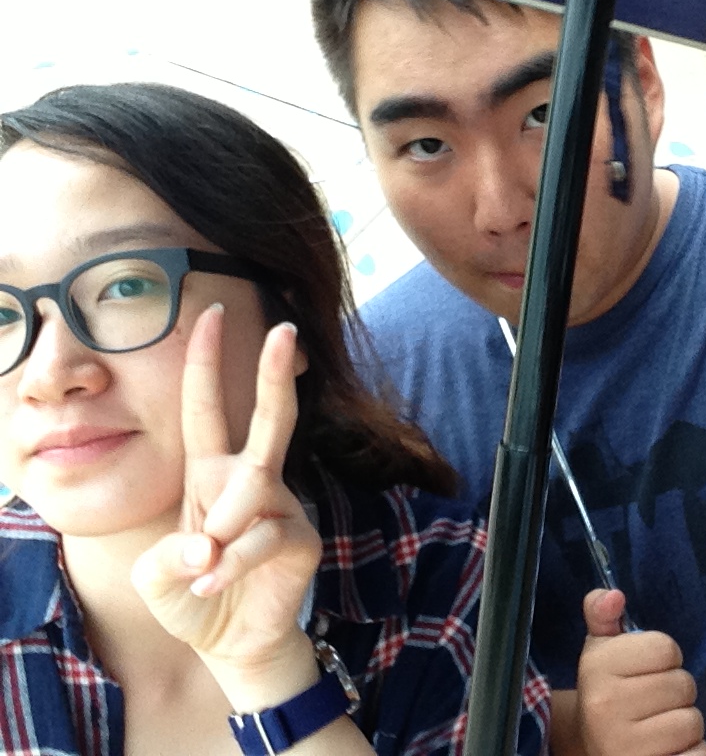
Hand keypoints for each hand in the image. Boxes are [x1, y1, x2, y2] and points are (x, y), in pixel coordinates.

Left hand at [131, 305, 321, 687]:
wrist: (231, 642)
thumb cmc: (192, 594)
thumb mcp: (155, 575)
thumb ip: (170, 555)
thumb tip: (212, 542)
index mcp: (210, 472)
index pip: (206, 407)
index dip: (205, 361)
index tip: (207, 313)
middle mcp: (250, 479)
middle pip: (269, 417)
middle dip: (274, 372)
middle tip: (285, 331)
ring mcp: (281, 506)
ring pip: (255, 486)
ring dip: (222, 524)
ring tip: (205, 563)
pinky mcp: (300, 539)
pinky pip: (264, 536)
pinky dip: (233, 563)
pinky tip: (214, 585)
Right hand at [575, 589, 705, 755]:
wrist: (591, 749)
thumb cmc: (606, 693)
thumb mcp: (599, 651)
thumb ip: (602, 615)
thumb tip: (614, 595)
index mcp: (596, 668)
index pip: (666, 648)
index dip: (664, 659)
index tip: (645, 673)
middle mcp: (605, 706)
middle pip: (683, 684)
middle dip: (677, 695)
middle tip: (654, 706)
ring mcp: (624, 745)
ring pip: (693, 722)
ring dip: (685, 728)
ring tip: (659, 731)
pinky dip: (693, 755)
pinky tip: (670, 753)